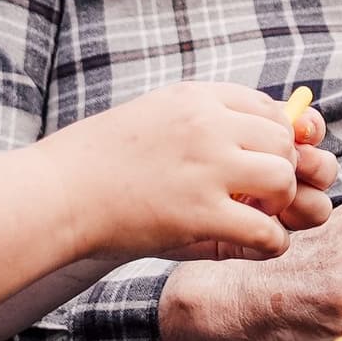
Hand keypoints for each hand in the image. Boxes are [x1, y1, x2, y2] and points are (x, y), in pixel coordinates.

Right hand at [50, 82, 330, 262]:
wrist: (57, 193)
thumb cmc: (99, 160)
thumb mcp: (153, 116)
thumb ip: (200, 120)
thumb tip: (251, 138)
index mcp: (195, 98)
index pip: (268, 108)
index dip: (274, 139)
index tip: (257, 161)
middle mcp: (206, 125)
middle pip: (283, 141)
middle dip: (281, 169)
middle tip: (259, 193)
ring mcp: (206, 168)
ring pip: (283, 179)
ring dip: (279, 202)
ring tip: (255, 213)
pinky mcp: (200, 214)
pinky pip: (267, 230)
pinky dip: (270, 241)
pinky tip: (252, 242)